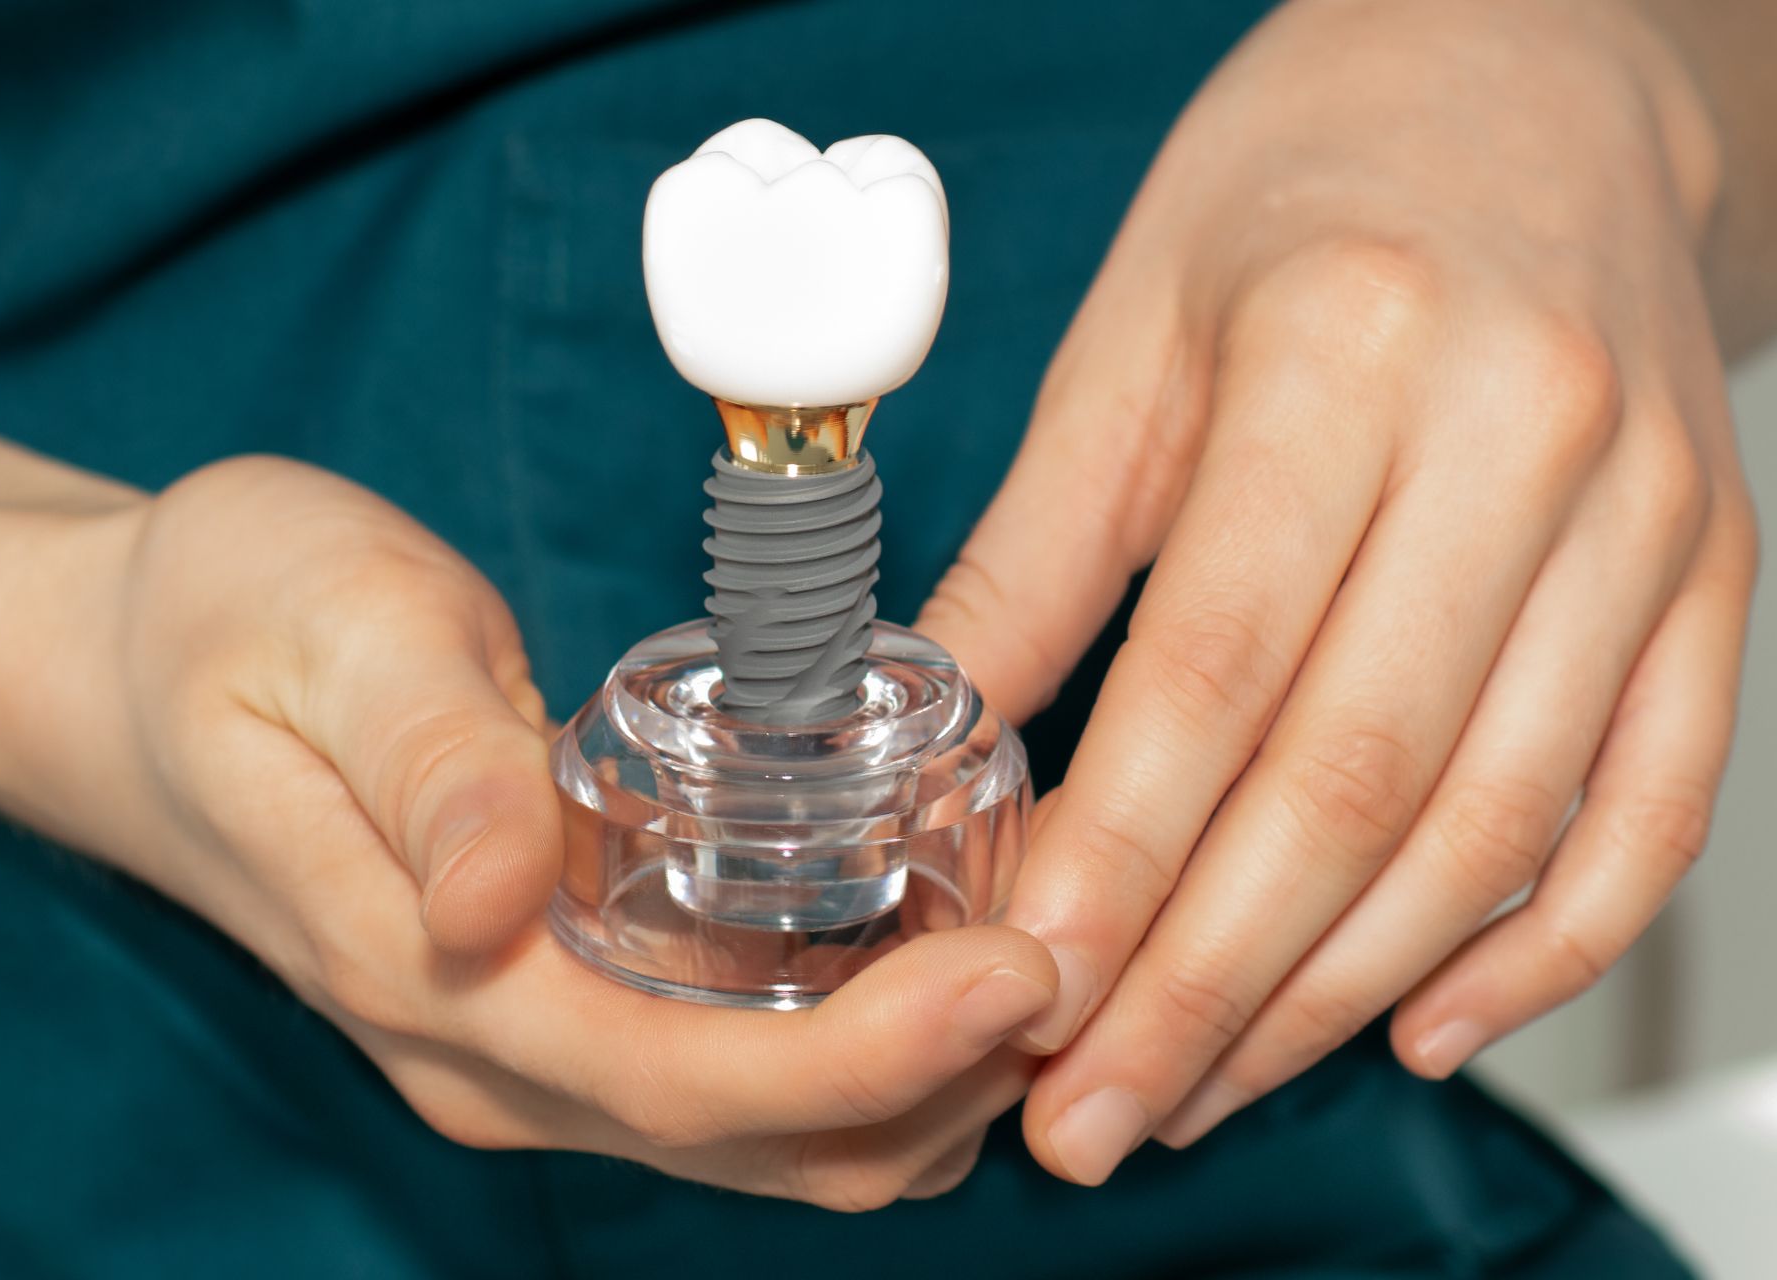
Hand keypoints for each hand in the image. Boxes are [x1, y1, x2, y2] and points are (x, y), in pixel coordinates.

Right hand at [0, 455, 1057, 1208]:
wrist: (129, 666)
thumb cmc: (230, 627)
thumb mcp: (327, 643)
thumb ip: (424, 769)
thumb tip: (504, 897)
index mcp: (442, 982)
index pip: (687, 1085)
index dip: (872, 1058)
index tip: (1022, 972)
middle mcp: (495, 1055)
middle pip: (755, 1147)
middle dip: (935, 1088)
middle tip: (1082, 967)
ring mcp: (527, 1044)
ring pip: (758, 1138)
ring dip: (913, 1086)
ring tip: (1040, 959)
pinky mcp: (555, 1002)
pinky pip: (732, 1074)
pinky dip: (856, 1049)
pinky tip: (932, 952)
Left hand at [918, 0, 1758, 1183]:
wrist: (1526, 77)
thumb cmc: (1302, 194)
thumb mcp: (1129, 341)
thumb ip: (1034, 551)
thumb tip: (930, 732)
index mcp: (1349, 355)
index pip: (1216, 670)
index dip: (1122, 863)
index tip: (1031, 997)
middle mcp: (1524, 440)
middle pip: (1356, 781)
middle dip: (1212, 981)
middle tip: (1095, 1113)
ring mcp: (1647, 520)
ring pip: (1495, 823)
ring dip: (1341, 993)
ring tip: (1207, 1087)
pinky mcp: (1712, 576)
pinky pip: (1653, 804)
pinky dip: (1543, 943)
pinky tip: (1422, 1026)